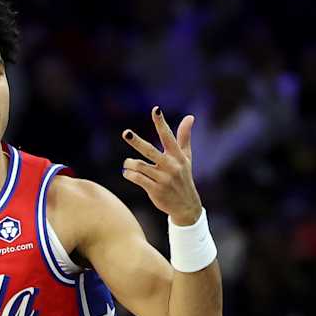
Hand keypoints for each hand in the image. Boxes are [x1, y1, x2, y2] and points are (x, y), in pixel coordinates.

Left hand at [121, 108, 201, 225]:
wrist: (186, 205)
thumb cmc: (183, 178)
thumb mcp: (186, 158)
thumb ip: (184, 137)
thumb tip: (190, 116)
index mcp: (178, 156)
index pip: (168, 136)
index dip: (161, 123)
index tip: (156, 109)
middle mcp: (170, 166)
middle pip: (150, 151)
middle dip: (137, 141)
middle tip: (126, 133)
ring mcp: (163, 179)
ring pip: (139, 166)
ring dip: (129, 164)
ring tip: (127, 164)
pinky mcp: (155, 190)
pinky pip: (137, 178)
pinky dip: (129, 174)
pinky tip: (127, 173)